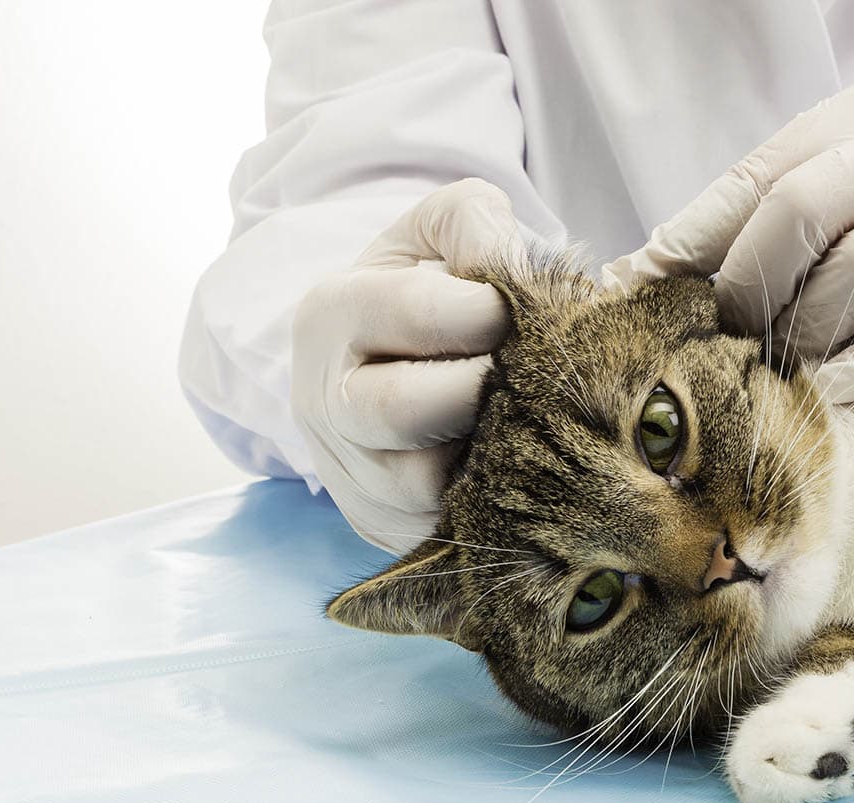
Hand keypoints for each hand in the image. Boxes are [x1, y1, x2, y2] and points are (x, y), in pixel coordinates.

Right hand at [292, 179, 524, 553]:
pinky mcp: (386, 529)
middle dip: (485, 390)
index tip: (522, 311)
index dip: (491, 310)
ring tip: (527, 421)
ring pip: (428, 485)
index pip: (415, 312)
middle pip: (406, 410)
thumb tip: (503, 262)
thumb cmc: (427, 292)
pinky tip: (518, 467)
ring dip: (493, 455)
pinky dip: (491, 502)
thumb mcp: (438, 232)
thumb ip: (473, 221)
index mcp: (331, 315)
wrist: (389, 368)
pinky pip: (447, 528)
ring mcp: (351, 477)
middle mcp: (325, 403)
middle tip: (529, 375)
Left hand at [603, 72, 853, 402]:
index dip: (690, 240)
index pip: (756, 175)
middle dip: (745, 286)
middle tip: (728, 338)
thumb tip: (664, 269)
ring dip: (804, 333)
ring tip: (783, 366)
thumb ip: (790, 201)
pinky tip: (833, 393)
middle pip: (798, 210)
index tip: (635, 293)